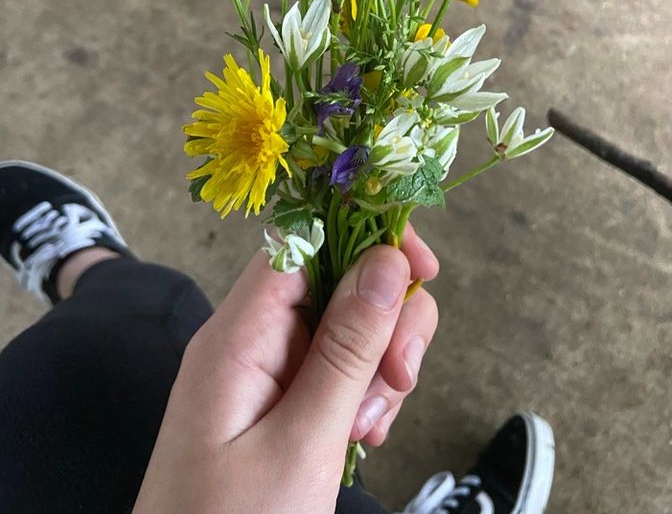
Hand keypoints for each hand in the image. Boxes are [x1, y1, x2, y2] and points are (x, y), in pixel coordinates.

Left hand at [134, 225, 438, 512]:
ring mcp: (266, 372)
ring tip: (368, 429)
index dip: (366, 238)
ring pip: (347, 328)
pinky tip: (361, 438)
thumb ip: (346, 349)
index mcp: (239, 333)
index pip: (304, 240)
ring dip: (378, 368)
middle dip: (385, 320)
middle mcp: (251, 339)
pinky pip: (338, 371)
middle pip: (337, 281)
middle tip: (401, 379)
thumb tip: (388, 258)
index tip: (422, 268)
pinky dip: (364, 396)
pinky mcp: (280, 403)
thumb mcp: (301, 443)